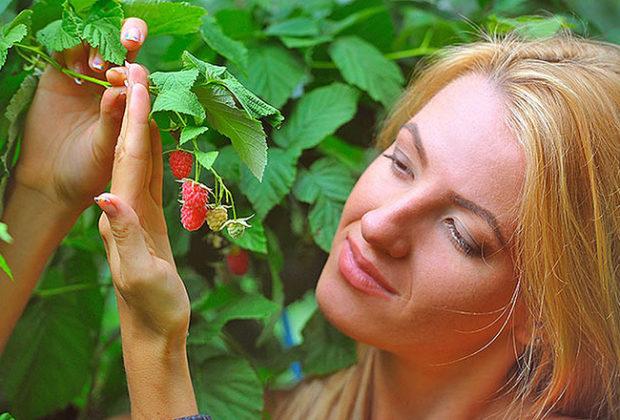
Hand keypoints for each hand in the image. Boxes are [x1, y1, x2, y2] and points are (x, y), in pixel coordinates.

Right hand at [13, 18, 148, 211]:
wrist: (53, 182)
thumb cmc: (88, 172)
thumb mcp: (105, 150)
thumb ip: (113, 122)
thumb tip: (120, 92)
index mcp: (131, 107)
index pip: (140, 81)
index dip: (138, 76)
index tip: (133, 78)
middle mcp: (111, 91)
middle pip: (123, 55)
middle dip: (123, 53)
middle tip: (112, 70)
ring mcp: (86, 82)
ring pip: (95, 49)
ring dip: (97, 51)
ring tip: (93, 68)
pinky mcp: (59, 77)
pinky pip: (66, 53)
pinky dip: (71, 52)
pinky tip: (73, 66)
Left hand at [96, 65, 190, 343]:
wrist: (154, 329)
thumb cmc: (153, 307)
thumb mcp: (141, 274)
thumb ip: (125, 235)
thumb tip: (108, 197)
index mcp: (122, 216)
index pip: (127, 159)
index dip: (133, 120)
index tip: (138, 83)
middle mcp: (123, 208)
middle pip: (129, 150)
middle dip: (133, 109)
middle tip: (140, 70)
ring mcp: (136, 213)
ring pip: (140, 159)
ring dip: (143, 124)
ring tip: (149, 92)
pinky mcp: (151, 220)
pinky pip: (152, 177)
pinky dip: (155, 152)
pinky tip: (159, 136)